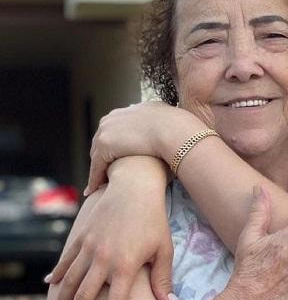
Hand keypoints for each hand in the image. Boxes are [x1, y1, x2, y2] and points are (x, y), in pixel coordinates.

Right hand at [47, 156, 174, 299]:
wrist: (135, 187)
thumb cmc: (154, 220)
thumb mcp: (164, 249)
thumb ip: (164, 280)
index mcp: (126, 265)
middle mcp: (104, 258)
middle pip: (86, 296)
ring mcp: (90, 246)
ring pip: (72, 280)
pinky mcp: (82, 235)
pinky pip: (67, 259)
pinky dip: (58, 273)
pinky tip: (51, 283)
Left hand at [86, 101, 205, 194]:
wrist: (175, 132)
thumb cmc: (180, 129)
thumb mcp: (171, 120)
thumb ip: (164, 124)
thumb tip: (172, 128)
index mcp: (131, 110)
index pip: (118, 128)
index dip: (119, 143)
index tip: (121, 156)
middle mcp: (115, 116)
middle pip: (104, 139)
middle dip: (104, 155)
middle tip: (106, 171)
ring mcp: (108, 130)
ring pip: (98, 154)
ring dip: (98, 168)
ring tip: (99, 183)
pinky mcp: (104, 145)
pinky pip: (96, 166)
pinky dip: (95, 179)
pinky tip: (95, 190)